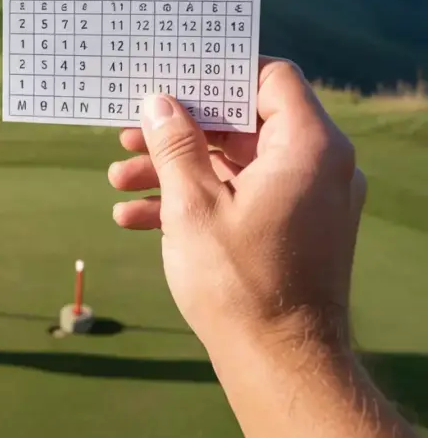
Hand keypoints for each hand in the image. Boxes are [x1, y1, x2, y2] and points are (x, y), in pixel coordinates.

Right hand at [108, 57, 364, 350]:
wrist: (278, 363)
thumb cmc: (240, 282)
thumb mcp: (192, 204)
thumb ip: (174, 144)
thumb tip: (158, 103)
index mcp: (308, 147)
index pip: (271, 79)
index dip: (220, 74)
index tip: (173, 79)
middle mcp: (318, 167)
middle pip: (242, 124)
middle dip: (179, 131)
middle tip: (129, 133)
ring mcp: (307, 200)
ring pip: (234, 164)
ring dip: (176, 169)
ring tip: (118, 180)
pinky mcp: (293, 229)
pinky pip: (242, 197)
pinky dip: (196, 200)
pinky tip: (136, 218)